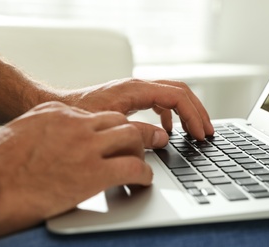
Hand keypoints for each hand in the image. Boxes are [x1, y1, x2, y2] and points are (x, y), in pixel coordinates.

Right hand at [0, 101, 151, 237]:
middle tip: (139, 149)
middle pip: (119, 119)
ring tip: (142, 167)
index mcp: (55, 112)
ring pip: (132, 135)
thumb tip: (54, 151)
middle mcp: (74, 122)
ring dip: (141, 152)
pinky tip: (142, 182)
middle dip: (131, 135)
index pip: (95, 115)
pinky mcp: (94, 171)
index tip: (113, 141)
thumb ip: (45, 138)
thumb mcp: (21, 137)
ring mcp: (86, 144)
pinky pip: (134, 167)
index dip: (108, 130)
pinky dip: (144, 174)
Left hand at [62, 78, 214, 141]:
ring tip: (196, 130)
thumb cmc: (79, 114)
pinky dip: (170, 115)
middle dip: (197, 111)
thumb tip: (164, 138)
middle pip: (180, 92)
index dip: (193, 114)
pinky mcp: (132, 99)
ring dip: (187, 112)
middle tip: (208, 131)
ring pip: (172, 96)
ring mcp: (136, 91)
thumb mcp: (111, 125)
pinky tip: (169, 129)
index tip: (201, 133)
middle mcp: (139, 86)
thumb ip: (138, 132)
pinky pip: (160, 102)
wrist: (60, 108)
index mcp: (137, 89)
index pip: (177, 96)